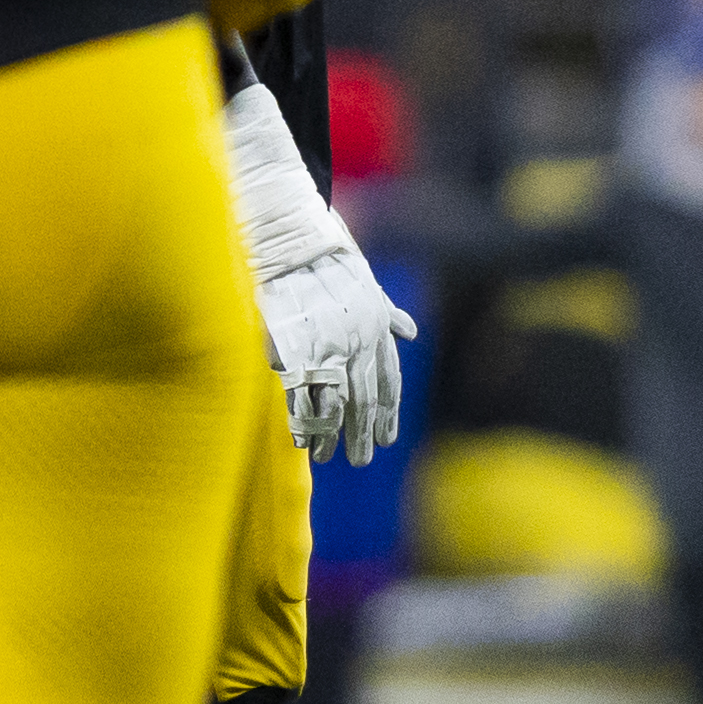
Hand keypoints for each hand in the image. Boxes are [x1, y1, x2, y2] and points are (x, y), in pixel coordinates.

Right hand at [255, 245, 417, 464]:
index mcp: (377, 330)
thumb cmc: (326, 258)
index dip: (388, 413)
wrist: (292, 243)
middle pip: (364, 399)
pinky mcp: (297, 349)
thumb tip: (409, 331)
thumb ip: (386, 311)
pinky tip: (302, 438)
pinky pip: (303, 394)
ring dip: (332, 434)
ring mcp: (328, 348)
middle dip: (362, 433)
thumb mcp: (366, 283)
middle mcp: (358, 343)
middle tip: (361, 460)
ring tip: (327, 457)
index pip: (388, 382)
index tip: (386, 439)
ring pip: (335, 403)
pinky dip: (303, 419)